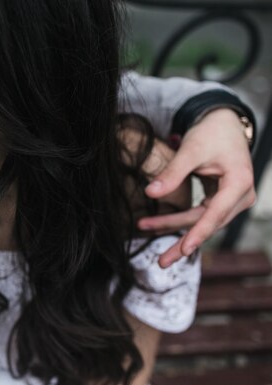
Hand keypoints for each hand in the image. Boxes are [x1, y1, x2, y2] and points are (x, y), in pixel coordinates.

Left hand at [138, 108, 255, 267]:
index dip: (199, 232)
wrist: (224, 124)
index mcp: (239, 183)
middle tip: (161, 262)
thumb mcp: (191, 150)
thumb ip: (172, 172)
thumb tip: (149, 193)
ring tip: (146, 231)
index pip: (216, 213)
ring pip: (202, 222)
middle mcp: (241, 196)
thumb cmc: (211, 134)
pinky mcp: (223, 201)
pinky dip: (179, 220)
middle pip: (208, 224)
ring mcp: (233, 200)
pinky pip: (200, 215)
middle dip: (182, 241)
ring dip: (175, 230)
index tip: (184, 249)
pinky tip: (158, 224)